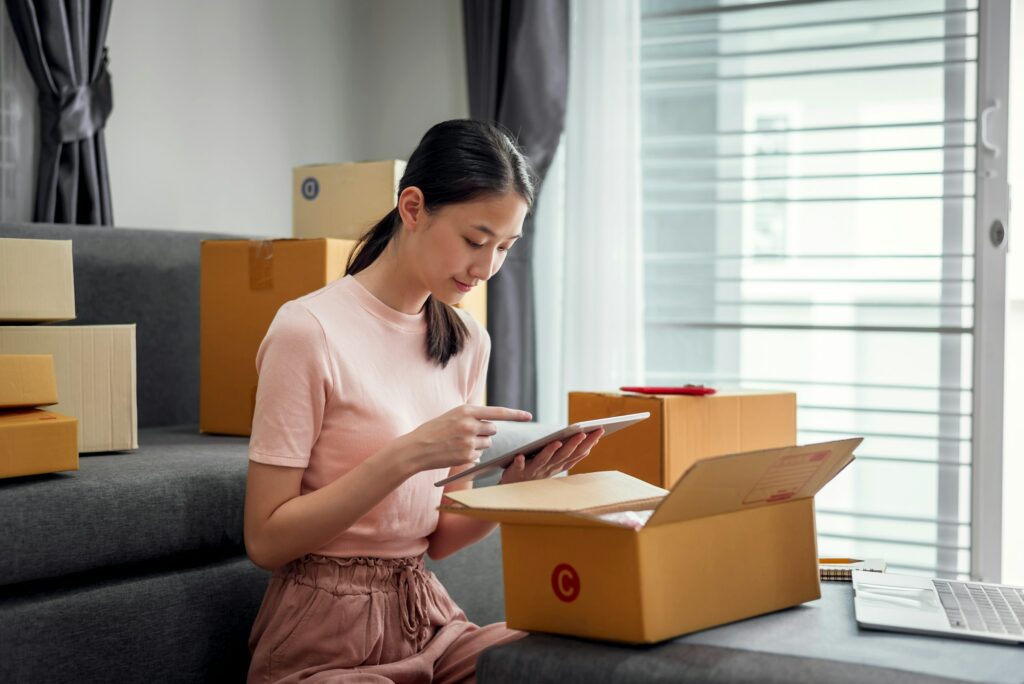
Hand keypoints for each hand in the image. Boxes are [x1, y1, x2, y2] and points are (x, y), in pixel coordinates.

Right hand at [393, 404, 531, 474]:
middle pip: (493, 429)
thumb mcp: (452, 416)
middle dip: (486, 432)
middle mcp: (470, 425)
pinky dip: (472, 455)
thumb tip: (492, 426)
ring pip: (488, 443)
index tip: (529, 416)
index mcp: (466, 411)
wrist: (416, 448)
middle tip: (470, 433)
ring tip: (460, 443)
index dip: (515, 414)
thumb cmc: (434, 430)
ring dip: (480, 443)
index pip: (497, 412)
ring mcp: (469, 441)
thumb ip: (471, 417)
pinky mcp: (467, 456)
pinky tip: (456, 452)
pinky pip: (479, 455)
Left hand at [499, 428, 603, 484]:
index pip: (577, 454)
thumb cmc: (535, 473)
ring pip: (544, 460)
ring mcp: (533, 472)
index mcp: (558, 466)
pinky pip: (519, 467)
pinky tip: (520, 456)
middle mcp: (548, 469)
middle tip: (584, 433)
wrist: (514, 490)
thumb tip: (587, 444)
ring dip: (551, 451)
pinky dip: (520, 463)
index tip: (599, 430)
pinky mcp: (517, 473)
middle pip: (563, 456)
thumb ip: (567, 456)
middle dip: (575, 444)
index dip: (589, 443)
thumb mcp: (554, 465)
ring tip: (558, 441)